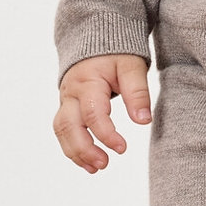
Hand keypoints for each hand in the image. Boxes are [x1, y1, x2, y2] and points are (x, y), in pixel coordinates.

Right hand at [55, 54, 151, 172]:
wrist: (95, 36)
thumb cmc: (116, 53)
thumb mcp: (132, 66)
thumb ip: (138, 92)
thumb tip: (143, 121)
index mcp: (87, 81)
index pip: (92, 114)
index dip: (106, 134)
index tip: (123, 148)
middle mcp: (71, 92)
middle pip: (68, 125)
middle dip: (84, 149)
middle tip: (104, 164)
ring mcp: (66, 100)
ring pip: (61, 130)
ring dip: (75, 152)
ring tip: (96, 168)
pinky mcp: (66, 106)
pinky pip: (63, 130)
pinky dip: (72, 147)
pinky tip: (87, 162)